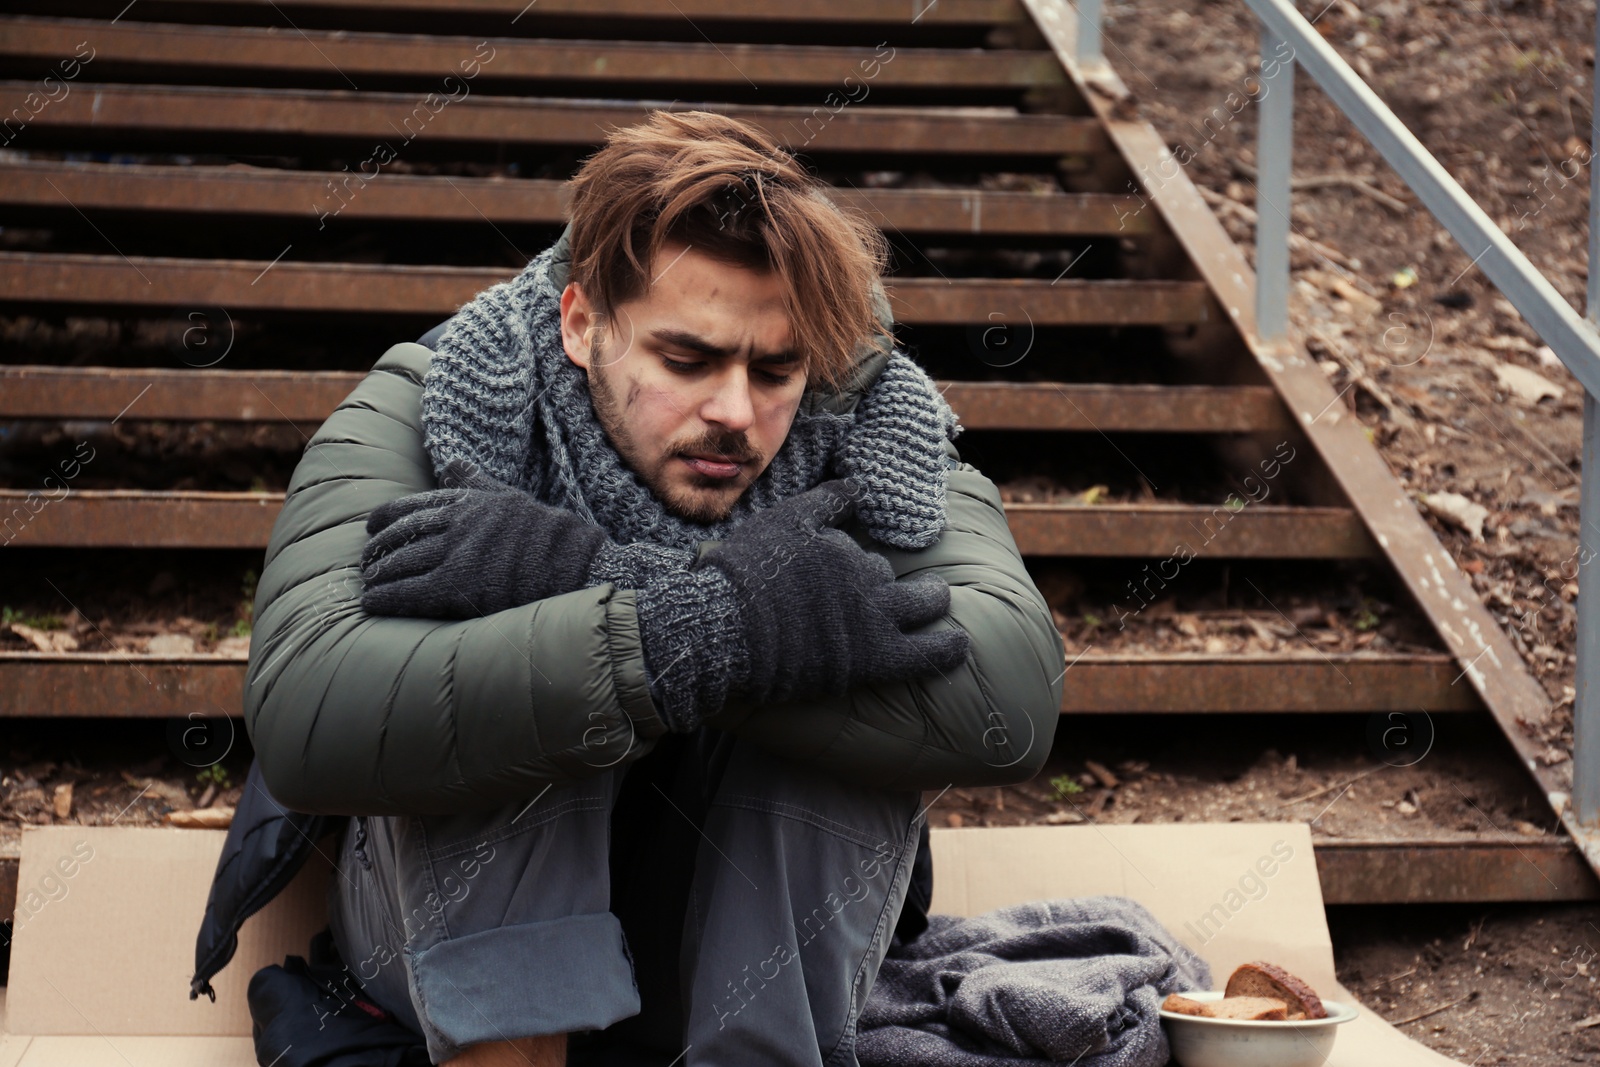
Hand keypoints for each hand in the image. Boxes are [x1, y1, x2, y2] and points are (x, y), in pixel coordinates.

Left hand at [359, 459, 605, 617]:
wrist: (574, 565)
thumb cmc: (547, 536)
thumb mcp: (509, 498)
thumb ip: (475, 483)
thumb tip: (451, 465)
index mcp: (467, 502)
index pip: (412, 507)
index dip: (385, 517)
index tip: (370, 526)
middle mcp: (456, 525)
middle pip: (401, 536)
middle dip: (377, 550)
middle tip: (366, 563)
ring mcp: (454, 556)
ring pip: (399, 564)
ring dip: (378, 576)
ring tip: (369, 584)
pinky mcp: (455, 588)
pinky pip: (408, 592)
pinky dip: (385, 598)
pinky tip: (371, 602)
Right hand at [703, 478, 968, 705]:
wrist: (728, 628)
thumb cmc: (745, 575)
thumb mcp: (783, 521)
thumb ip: (826, 502)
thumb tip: (858, 485)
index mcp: (842, 548)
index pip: (862, 554)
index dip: (854, 565)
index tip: (846, 576)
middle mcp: (863, 579)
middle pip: (892, 575)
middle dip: (901, 574)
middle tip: (916, 585)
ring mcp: (872, 619)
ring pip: (921, 606)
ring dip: (931, 602)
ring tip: (938, 604)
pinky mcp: (873, 660)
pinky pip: (926, 654)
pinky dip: (947, 649)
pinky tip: (960, 646)